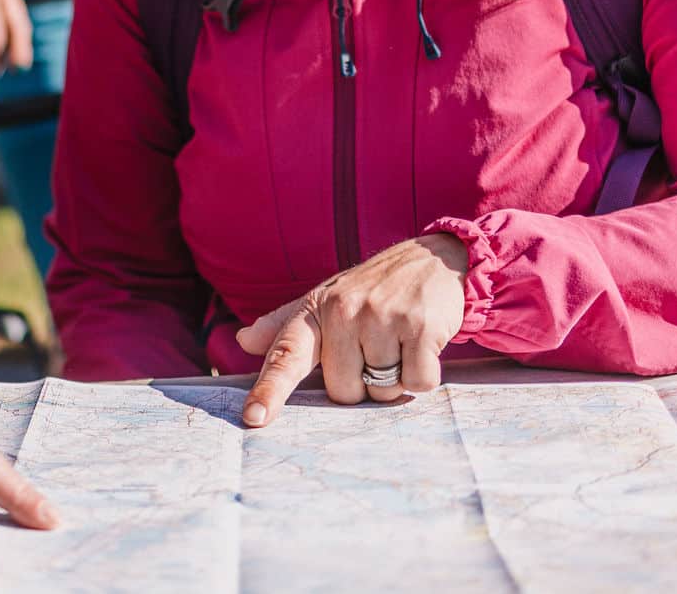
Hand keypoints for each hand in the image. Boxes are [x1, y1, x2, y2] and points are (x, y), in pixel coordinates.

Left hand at [235, 233, 469, 427]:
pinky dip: (423, 375)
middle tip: (376, 348)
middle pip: (343, 391)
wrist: (433, 258)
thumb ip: (285, 325)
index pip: (286, 353)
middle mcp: (344, 311)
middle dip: (363, 383)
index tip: (254, 417)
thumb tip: (243, 340)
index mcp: (316, 309)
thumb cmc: (373, 289)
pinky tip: (422, 345)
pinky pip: (416, 383)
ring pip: (381, 391)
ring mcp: (381, 316)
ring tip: (400, 343)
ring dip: (395, 379)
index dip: (270, 388)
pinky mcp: (418, 325)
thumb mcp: (326, 298)